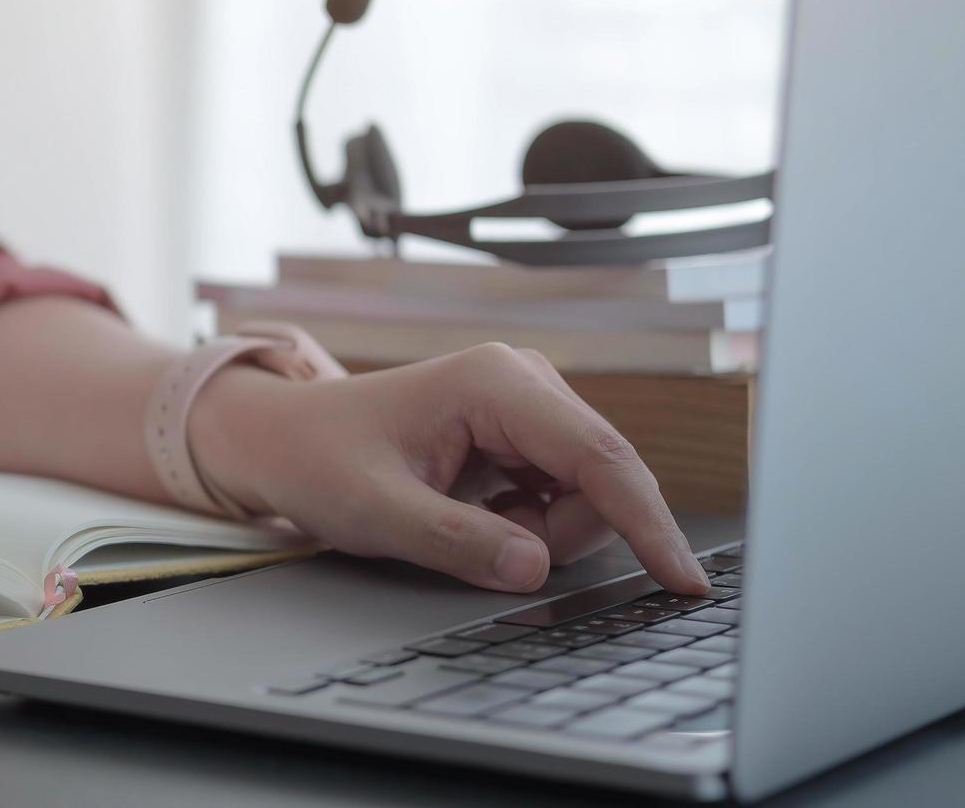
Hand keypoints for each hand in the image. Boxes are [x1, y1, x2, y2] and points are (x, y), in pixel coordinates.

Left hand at [191, 343, 709, 594]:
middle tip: (483, 550)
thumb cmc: (319, 460)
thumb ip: (455, 541)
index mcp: (496, 383)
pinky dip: (529, 527)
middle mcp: (523, 383)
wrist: (282, 439)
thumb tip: (533, 569)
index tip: (682, 581)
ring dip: (541, 534)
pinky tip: (475, 517)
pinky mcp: (521, 435)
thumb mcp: (375, 510)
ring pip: (585, 496)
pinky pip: (560, 498)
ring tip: (464, 525)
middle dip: (559, 536)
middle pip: (601, 482)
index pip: (601, 460)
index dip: (648, 525)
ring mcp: (527, 407)